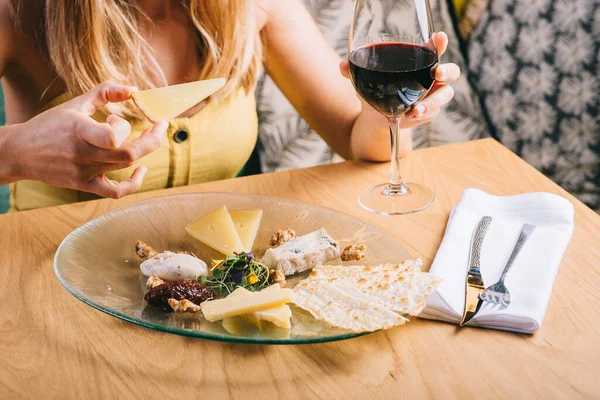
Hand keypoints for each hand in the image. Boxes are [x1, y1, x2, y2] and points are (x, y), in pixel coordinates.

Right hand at [3, 81, 167, 198]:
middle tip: (159, 126)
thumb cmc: (50, 125)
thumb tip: (134, 89)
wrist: (20, 153)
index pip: (113, 137)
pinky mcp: (84, 185)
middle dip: (151, 140)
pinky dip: (134, 184)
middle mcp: (82, 152)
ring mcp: (84, 171)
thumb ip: (105, 92)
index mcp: (78, 130)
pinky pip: (115, 192)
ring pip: (124, 166)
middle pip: (128, 154)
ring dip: (141, 151)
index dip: (125, 127)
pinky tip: (141, 170)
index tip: (116, 118)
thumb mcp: (75, 103)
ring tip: (144, 138)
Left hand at [339, 31, 459, 128]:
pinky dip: (421, 115)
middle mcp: (432, 77)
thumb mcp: (364, 79)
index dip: (439, 43)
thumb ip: (354, 71)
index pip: (434, 49)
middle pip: (452, 71)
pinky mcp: (430, 112)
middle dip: (447, 71)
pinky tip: (409, 116)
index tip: (439, 38)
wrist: (375, 116)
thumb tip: (343, 67)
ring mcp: (433, 95)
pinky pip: (432, 113)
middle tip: (437, 74)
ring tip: (417, 109)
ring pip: (445, 95)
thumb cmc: (375, 89)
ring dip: (432, 102)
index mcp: (419, 61)